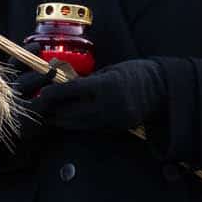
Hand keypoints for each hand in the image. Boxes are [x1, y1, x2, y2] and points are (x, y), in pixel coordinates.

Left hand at [33, 59, 164, 133]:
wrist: (162, 90)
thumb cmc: (135, 73)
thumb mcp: (110, 71)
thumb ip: (87, 81)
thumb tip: (61, 84)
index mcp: (107, 86)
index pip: (71, 91)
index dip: (52, 94)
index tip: (40, 94)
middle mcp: (109, 106)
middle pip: (71, 114)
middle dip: (53, 112)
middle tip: (39, 107)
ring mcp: (113, 121)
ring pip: (78, 125)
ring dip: (62, 121)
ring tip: (50, 115)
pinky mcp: (115, 130)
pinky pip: (90, 129)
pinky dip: (77, 125)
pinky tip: (68, 120)